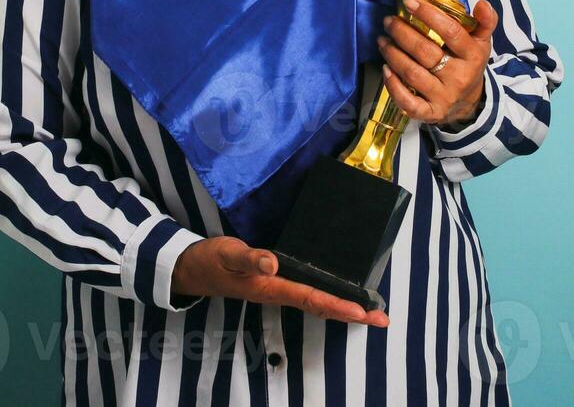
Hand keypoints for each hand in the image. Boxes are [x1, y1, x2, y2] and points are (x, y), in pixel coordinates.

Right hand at [171, 236, 389, 327]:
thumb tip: (273, 262)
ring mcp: (277, 290)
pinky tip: (338, 295)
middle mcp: (278, 292)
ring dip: (344, 308)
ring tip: (370, 312)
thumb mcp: (227, 254)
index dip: (338, 305)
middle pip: (321, 307)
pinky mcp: (275, 284)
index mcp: (270, 287)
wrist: (191, 269)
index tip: (363, 312)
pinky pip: (308, 294)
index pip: (311, 299)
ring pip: (317, 303)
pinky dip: (329, 297)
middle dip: (352, 314)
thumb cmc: (210, 260)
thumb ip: (249, 258)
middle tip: (382, 319)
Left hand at [377, 0, 497, 127]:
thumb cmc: (469, 64)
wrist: (469, 103)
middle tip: (389, 21)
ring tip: (382, 40)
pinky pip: (408, 102)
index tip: (409, 2)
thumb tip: (482, 3)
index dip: (429, 15)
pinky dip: (393, 86)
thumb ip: (485, 21)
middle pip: (425, 52)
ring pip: (412, 74)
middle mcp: (459, 77)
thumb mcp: (481, 42)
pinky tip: (385, 69)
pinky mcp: (430, 113)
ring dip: (393, 54)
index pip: (451, 32)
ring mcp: (444, 97)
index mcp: (473, 56)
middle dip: (402, 33)